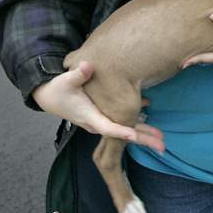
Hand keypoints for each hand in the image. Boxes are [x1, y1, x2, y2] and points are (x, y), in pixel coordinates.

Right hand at [32, 61, 164, 152]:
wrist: (49, 97)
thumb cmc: (58, 88)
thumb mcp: (66, 80)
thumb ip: (78, 74)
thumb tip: (86, 66)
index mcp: (89, 116)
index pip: (107, 127)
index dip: (121, 132)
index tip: (134, 136)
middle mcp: (97, 122)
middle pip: (122, 134)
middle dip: (142, 139)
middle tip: (161, 145)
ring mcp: (101, 120)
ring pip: (125, 129)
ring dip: (144, 132)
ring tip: (162, 138)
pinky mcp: (104, 116)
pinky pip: (124, 121)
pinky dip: (138, 120)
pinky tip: (149, 106)